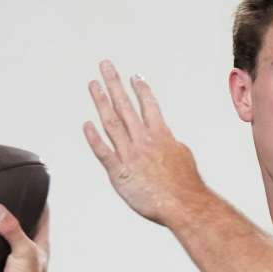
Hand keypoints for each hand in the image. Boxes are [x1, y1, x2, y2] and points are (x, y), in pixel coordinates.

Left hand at [83, 59, 205, 225]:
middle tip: (106, 66)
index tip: (134, 77)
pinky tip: (86, 124)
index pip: (149, 106)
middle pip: (125, 106)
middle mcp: (143, 141)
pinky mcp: (119, 173)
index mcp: (161, 135)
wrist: (183, 204)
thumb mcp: (182, 155)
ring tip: (94, 85)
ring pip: (111, 123)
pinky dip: (94, 138)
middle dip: (114, 84)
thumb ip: (169, 142)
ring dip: (101, 101)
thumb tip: (165, 136)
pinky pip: (103, 152)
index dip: (141, 90)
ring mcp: (129, 155)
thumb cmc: (186, 185)